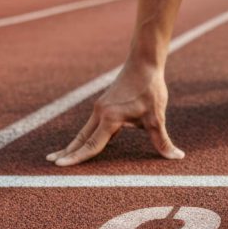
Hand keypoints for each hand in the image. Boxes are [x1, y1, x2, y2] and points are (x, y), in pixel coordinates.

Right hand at [46, 64, 184, 166]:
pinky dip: (85, 135)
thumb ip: (162, 140)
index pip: (91, 144)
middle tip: (50, 163)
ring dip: (74, 143)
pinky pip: (92, 124)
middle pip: (81, 138)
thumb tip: (177, 157)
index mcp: (110, 118)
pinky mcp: (104, 104)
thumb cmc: (150, 89)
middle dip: (67, 151)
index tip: (60, 166)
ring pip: (84, 131)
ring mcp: (100, 107)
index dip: (77, 158)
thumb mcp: (157, 117)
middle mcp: (100, 113)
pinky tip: (82, 142)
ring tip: (60, 154)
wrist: (144, 62)